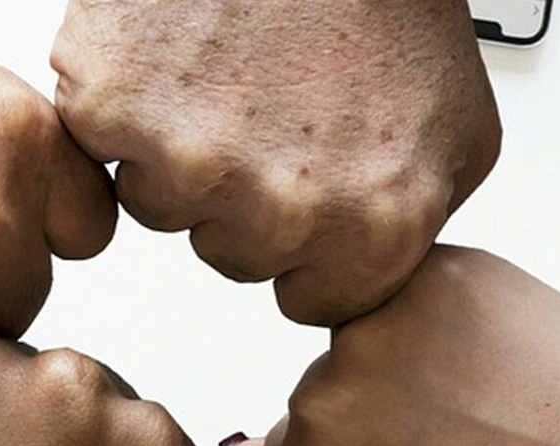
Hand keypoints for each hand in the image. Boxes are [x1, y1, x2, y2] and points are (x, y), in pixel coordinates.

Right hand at [51, 0, 501, 325]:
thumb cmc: (389, 6)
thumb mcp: (457, 134)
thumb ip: (412, 225)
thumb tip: (364, 275)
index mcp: (371, 230)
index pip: (309, 301)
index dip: (306, 245)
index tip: (309, 187)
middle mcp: (278, 211)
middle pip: (232, 255)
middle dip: (246, 197)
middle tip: (270, 110)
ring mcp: (187, 161)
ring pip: (161, 205)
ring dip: (182, 151)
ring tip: (227, 74)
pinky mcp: (111, 107)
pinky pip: (102, 141)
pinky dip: (127, 102)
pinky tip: (179, 56)